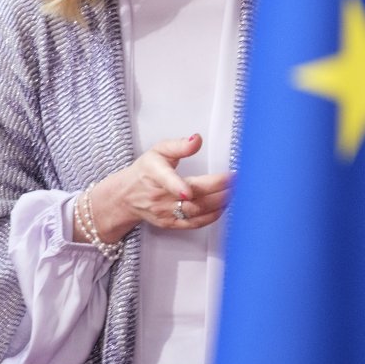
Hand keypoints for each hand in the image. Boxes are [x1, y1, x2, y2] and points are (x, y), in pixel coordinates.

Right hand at [80, 134, 233, 242]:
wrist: (126, 197)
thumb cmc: (145, 171)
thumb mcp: (158, 151)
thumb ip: (179, 145)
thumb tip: (197, 139)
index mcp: (155, 174)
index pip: (167, 181)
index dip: (177, 186)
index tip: (189, 190)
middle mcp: (159, 197)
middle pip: (191, 197)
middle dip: (217, 190)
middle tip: (237, 181)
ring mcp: (165, 212)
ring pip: (195, 212)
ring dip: (219, 203)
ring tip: (236, 191)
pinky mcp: (170, 223)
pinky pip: (193, 224)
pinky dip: (212, 217)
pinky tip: (224, 206)